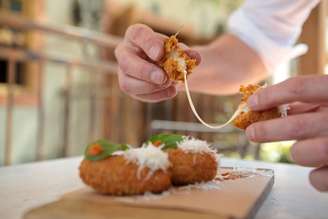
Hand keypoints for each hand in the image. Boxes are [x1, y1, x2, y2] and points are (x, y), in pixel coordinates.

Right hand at [114, 24, 199, 101]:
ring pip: (128, 84)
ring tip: (169, 83)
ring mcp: (124, 72)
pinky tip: (171, 91)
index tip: (160, 53)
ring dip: (151, 87)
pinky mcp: (130, 88)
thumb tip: (195, 57)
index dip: (148, 45)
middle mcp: (125, 52)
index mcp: (136, 35)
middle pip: (126, 63)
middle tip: (163, 78)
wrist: (167, 66)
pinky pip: (139, 96)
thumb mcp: (178, 49)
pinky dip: (157, 95)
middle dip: (145, 72)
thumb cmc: (169, 53)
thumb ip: (185, 52)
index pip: (138, 35)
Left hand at [245, 75, 327, 190]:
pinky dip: (315, 173)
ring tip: (311, 147)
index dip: (271, 94)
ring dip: (299, 151)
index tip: (252, 102)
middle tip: (251, 133)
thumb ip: (309, 101)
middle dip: (266, 130)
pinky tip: (325, 165)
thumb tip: (268, 105)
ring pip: (301, 154)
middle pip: (295, 125)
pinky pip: (316, 178)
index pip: (300, 88)